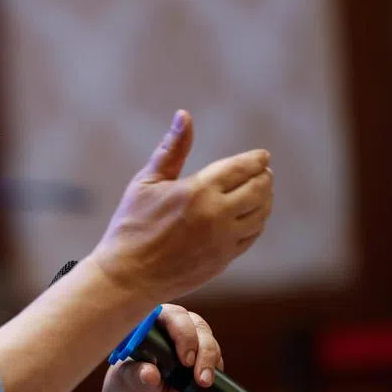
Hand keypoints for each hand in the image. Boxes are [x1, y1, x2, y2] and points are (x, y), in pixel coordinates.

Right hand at [90, 110, 272, 301]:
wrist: (127, 276)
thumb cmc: (130, 226)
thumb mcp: (146, 183)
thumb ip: (171, 149)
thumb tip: (184, 115)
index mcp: (198, 191)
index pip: (242, 168)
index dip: (256, 160)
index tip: (262, 156)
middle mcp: (217, 215)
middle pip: (259, 189)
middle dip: (264, 177)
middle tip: (263, 172)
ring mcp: (223, 240)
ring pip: (261, 214)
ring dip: (265, 199)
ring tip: (260, 191)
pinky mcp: (223, 260)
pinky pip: (252, 236)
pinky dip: (256, 222)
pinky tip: (250, 216)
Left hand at [95, 304, 223, 391]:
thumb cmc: (126, 387)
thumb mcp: (126, 383)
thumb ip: (136, 377)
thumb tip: (150, 373)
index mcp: (147, 325)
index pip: (169, 315)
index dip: (182, 332)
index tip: (185, 359)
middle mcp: (170, 328)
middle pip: (196, 326)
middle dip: (203, 349)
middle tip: (200, 375)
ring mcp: (189, 343)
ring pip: (209, 341)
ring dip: (211, 361)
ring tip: (203, 383)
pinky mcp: (201, 360)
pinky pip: (215, 361)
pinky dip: (213, 373)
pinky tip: (201, 387)